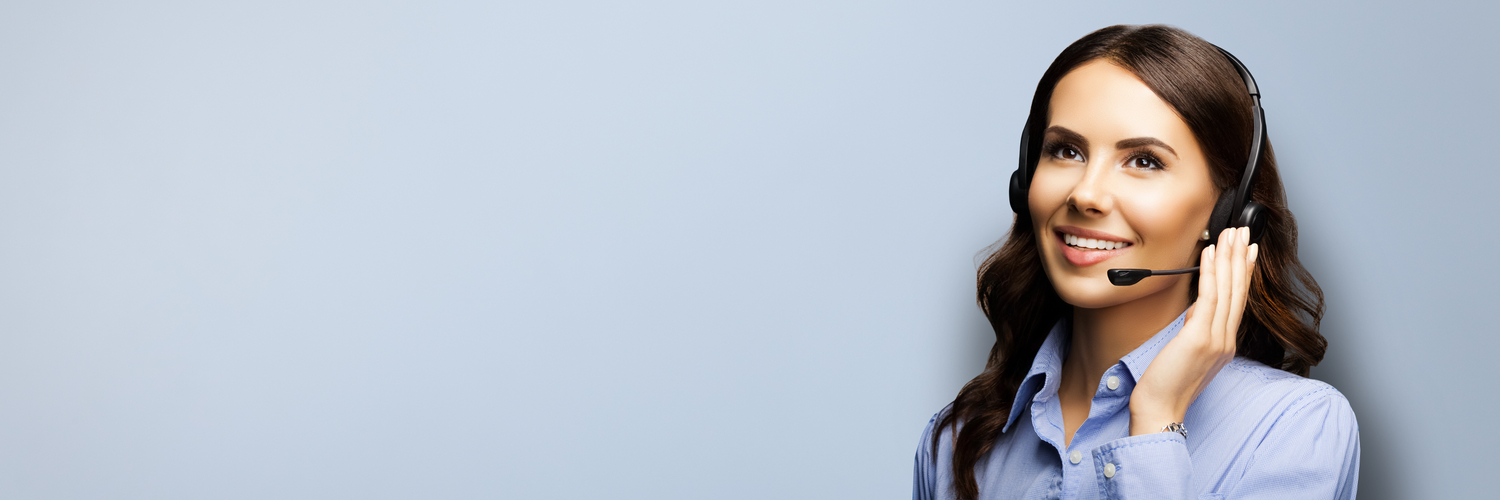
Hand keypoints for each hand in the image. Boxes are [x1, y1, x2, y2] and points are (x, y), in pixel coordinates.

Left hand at [1128, 226, 1257, 436]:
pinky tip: (1210, 253)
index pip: (1237, 302)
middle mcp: (1225, 341)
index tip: (1248, 251)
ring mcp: (1216, 340)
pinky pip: (1209, 298)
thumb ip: (1195, 331)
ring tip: (1231, 233)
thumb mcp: (1186, 353)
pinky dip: (1211, 272)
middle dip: (1241, 258)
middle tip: (1244, 232)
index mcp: (1224, 345)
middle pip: (1238, 291)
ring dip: (1229, 258)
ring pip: (1228, 290)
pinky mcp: (1200, 338)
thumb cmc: (1166, 386)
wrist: (1160, 410)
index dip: (1244, 274)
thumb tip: (1195, 310)